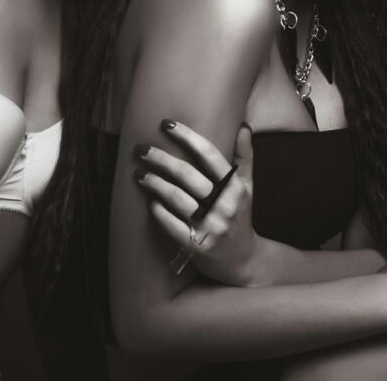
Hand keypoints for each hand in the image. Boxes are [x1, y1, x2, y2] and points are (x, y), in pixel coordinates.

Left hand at [135, 120, 260, 285]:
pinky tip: (149, 202)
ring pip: (176, 198)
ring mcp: (211, 227)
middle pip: (187, 175)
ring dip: (154, 183)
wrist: (245, 262)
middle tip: (140, 149)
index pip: (210, 155)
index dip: (187, 137)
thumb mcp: (247, 187)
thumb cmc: (241, 217)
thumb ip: (244, 157)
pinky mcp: (197, 246)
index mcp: (235, 187)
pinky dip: (158, 212)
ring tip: (139, 174)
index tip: (166, 124)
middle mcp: (224, 205)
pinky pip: (172, 225)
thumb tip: (243, 126)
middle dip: (160, 159)